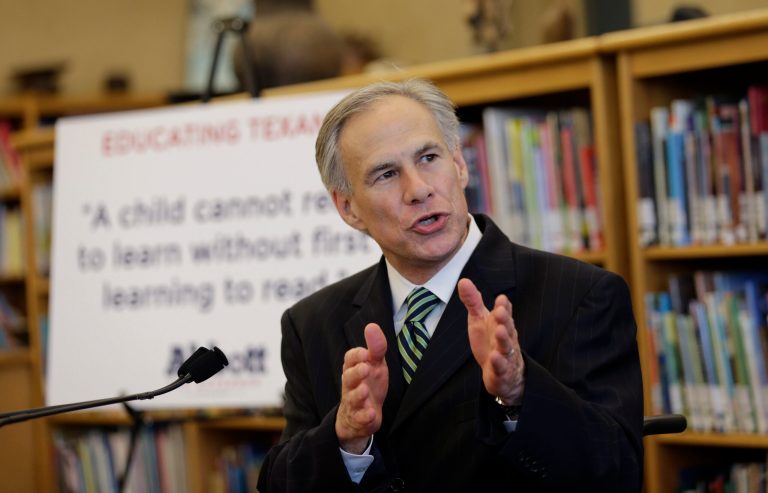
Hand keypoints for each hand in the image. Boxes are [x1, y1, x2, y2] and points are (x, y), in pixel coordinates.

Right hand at [336, 323, 388, 453]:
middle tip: (365, 368)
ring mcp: (353, 403)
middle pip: (348, 378)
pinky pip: (360, 419)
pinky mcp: (359, 419)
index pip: (350, 359)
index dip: (357, 355)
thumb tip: (372, 325)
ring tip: (365, 390)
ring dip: (358, 394)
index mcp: (353, 369)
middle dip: (355, 373)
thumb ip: (376, 347)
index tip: (366, 353)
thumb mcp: (375, 364)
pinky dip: (365, 417)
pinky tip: (372, 413)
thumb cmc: (368, 383)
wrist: (361, 416)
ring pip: (352, 399)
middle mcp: (350, 385)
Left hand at [458, 278, 524, 404]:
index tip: (501, 299)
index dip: (503, 306)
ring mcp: (505, 355)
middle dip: (504, 319)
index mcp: (501, 324)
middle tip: (499, 311)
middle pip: (507, 327)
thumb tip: (463, 280)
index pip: (505, 313)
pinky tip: (494, 357)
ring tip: (499, 330)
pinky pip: (501, 367)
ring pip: (506, 346)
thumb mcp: (479, 320)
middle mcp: (506, 338)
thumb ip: (473, 302)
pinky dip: (499, 363)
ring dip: (503, 338)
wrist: (503, 373)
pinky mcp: (501, 371)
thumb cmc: (490, 341)